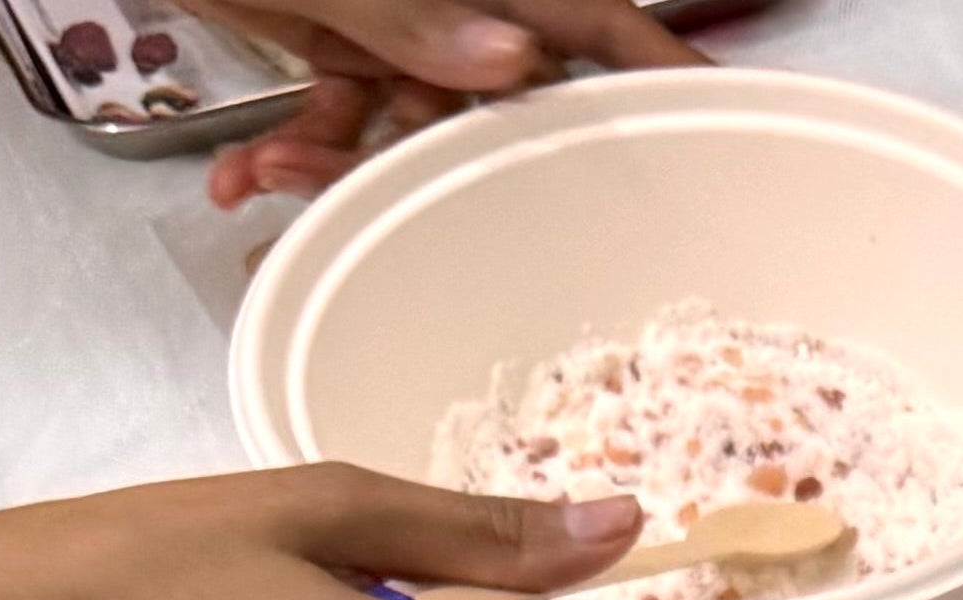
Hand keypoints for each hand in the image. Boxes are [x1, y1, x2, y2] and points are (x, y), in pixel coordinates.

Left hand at [192, 0, 699, 205]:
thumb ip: (407, 11)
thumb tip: (511, 58)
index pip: (592, 22)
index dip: (658, 78)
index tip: (716, 133)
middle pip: (503, 96)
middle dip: (445, 165)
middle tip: (410, 216)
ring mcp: (393, 16)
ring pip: (417, 118)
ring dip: (344, 169)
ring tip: (276, 182)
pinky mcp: (336, 30)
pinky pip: (348, 106)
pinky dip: (299, 149)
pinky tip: (246, 183)